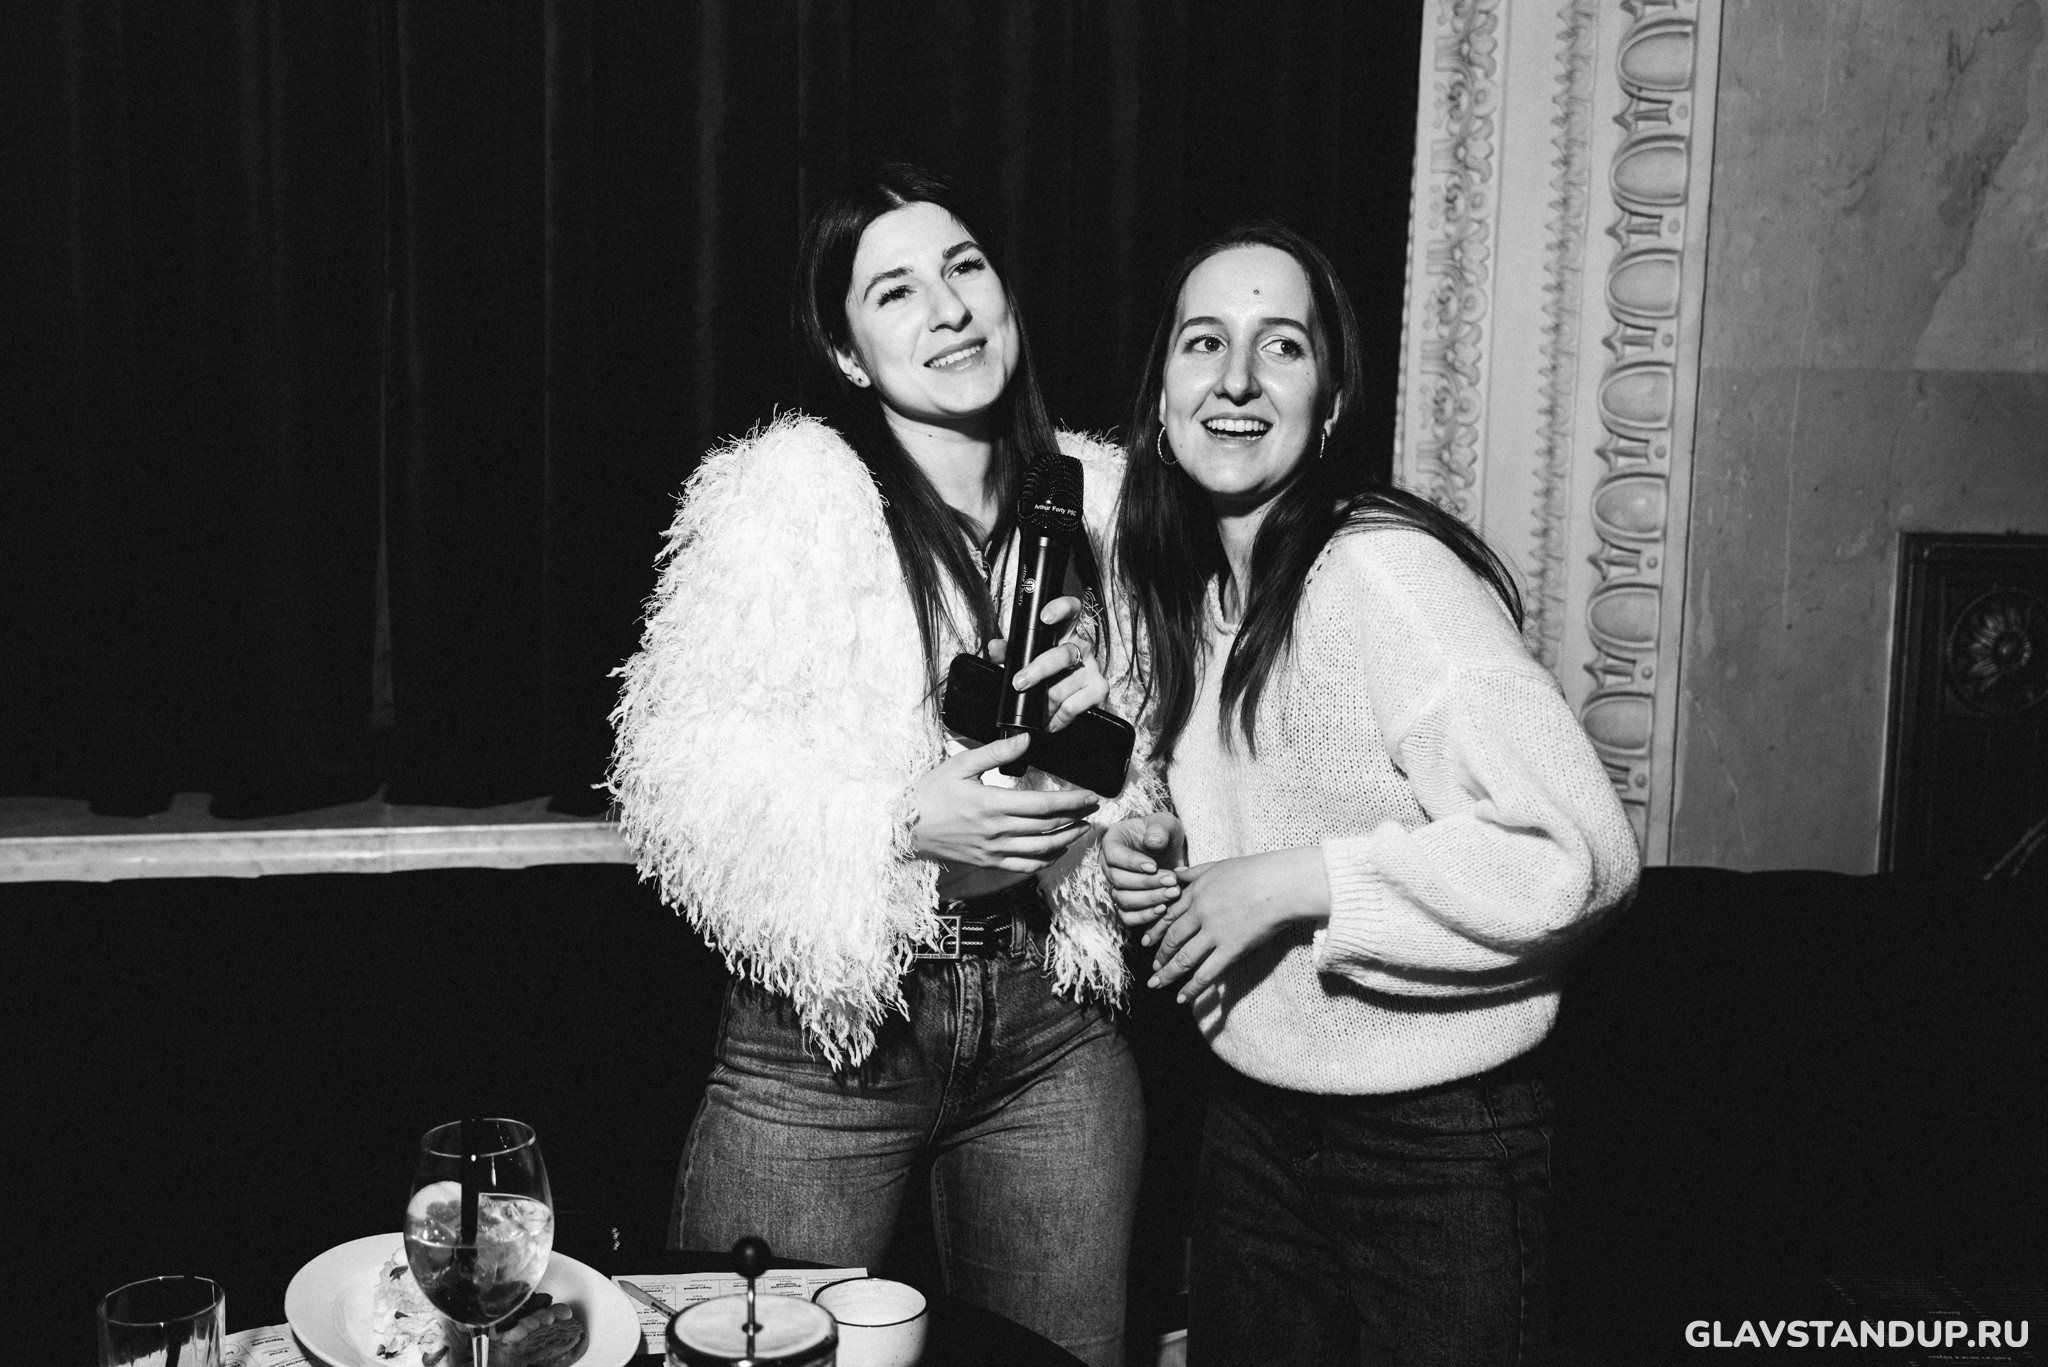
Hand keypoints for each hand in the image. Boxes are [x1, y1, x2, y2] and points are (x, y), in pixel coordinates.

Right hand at [912, 732, 1100, 872]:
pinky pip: (1024, 867)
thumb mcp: (960, 764)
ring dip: (1067, 840)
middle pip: (1048, 827)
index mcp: (991, 804)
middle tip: (1093, 809)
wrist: (905, 828)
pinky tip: (1056, 851)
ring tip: (1082, 829)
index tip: (1090, 796)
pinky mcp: (988, 862)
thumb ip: (996, 752)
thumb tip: (1025, 740)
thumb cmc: (930, 793)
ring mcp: (993, 850)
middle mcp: (996, 831)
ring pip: (1041, 850)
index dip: (1072, 801)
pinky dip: (1046, 860)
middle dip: (1076, 817)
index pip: (1043, 805)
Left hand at [984, 595, 1106, 731]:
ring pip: (1063, 686)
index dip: (1060, 609)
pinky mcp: (1099, 690)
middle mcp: (1082, 647)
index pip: (1070, 609)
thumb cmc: (1048, 676)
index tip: (1045, 617)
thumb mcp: (1026, 660)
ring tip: (1037, 710)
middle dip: (1037, 671)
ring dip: (1044, 703)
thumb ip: (1010, 652)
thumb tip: (994, 647)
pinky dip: (1057, 717)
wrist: (1074, 707)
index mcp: (1065, 633)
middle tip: (1019, 683)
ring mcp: (1093, 668)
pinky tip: (1051, 721)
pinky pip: (1072, 706)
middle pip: (1062, 655)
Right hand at [1102, 815, 1187, 928]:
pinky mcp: (1126, 905)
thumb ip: (1160, 828)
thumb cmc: (1165, 834)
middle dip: (1147, 883)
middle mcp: (1109, 866)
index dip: (1132, 862)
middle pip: (1118, 880)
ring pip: (1123, 900)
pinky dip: (1144, 916)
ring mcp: (1116, 887)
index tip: (1154, 865)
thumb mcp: (1166, 823)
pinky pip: (1128, 917)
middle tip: (1172, 880)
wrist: (1171, 852)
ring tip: (1173, 893)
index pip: (1113, 855)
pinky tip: (1164, 909)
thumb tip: (1153, 842)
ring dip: (1149, 899)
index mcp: (1112, 842)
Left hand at [1145, 846, 1329, 1002]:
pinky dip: (1192, 988)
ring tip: (1157, 984)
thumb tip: (1174, 873)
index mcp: (1196, 893)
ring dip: (1167, 974)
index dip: (1155, 931)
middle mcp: (1200, 913)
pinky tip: (1181, 998)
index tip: (1146, 942)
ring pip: (1183, 958)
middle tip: (1153, 966)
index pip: (1168, 915)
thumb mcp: (1217, 865)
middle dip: (1160, 955)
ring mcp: (1214, 932)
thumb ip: (1194, 872)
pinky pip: (1206, 973)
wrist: (1280, 884)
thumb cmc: (1254, 872)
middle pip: (1172, 938)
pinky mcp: (1231, 949)